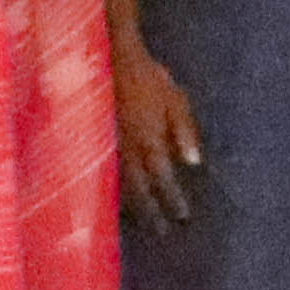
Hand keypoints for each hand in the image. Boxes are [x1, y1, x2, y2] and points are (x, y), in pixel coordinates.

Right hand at [115, 41, 204, 225]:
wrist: (110, 58)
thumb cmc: (147, 77)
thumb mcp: (176, 99)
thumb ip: (185, 131)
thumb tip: (193, 162)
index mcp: (150, 138)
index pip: (164, 177)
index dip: (172, 198)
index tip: (182, 216)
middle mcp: (129, 147)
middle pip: (140, 187)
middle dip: (151, 211)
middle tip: (160, 231)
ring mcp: (110, 144)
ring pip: (120, 182)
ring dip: (131, 204)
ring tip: (138, 221)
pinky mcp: (96, 138)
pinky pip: (106, 170)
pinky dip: (113, 187)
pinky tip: (115, 197)